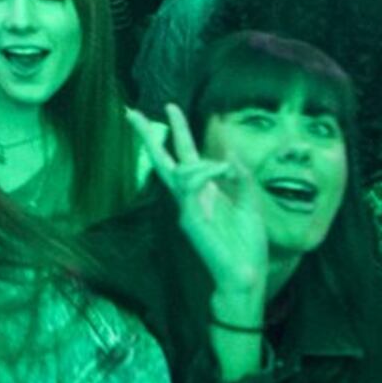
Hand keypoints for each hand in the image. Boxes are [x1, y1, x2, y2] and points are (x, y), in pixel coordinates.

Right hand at [128, 104, 271, 313]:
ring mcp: (187, 208)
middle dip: (148, 136)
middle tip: (131, 112)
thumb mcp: (251, 202)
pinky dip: (204, 173)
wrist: (246, 274)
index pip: (185, 155)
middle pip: (163, 160)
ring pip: (178, 171)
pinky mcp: (190, 220)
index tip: (168, 107)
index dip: (178, 130)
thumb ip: (241, 176)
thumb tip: (228, 151)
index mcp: (205, 190)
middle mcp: (190, 197)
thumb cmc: (247, 243)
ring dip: (200, 161)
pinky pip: (189, 188)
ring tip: (223, 167)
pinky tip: (219, 171)